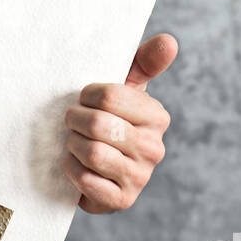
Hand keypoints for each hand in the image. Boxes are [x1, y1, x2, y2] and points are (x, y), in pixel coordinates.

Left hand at [63, 33, 176, 213]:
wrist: (98, 167)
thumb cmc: (110, 119)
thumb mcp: (126, 88)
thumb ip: (144, 61)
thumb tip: (169, 40)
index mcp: (157, 117)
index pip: (109, 97)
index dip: (86, 96)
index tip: (84, 99)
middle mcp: (155, 148)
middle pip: (99, 125)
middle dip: (76, 121)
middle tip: (73, 122)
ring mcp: (140, 177)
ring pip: (92, 152)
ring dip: (73, 145)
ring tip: (74, 142)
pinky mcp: (122, 200)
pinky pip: (85, 180)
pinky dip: (71, 169)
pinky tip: (75, 164)